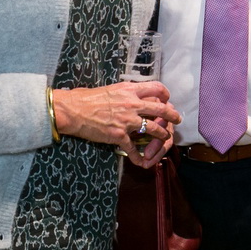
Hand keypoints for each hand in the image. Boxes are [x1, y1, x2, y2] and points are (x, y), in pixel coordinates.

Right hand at [52, 81, 180, 167]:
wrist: (73, 110)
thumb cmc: (88, 98)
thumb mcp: (112, 89)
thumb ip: (126, 92)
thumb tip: (136, 94)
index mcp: (130, 90)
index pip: (157, 88)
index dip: (165, 93)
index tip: (167, 99)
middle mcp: (132, 104)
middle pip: (161, 109)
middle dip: (172, 115)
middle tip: (177, 119)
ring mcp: (127, 121)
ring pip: (154, 129)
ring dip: (163, 135)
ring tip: (166, 137)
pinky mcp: (119, 135)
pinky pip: (133, 149)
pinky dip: (139, 157)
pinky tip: (143, 161)